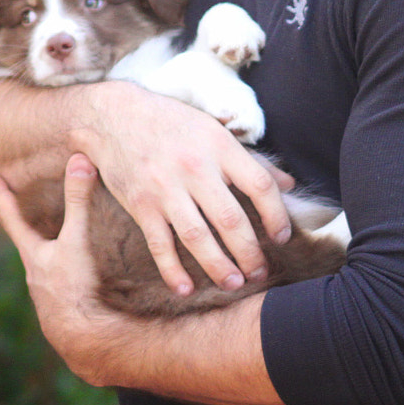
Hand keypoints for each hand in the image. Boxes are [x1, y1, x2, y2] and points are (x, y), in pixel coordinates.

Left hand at [0, 153, 129, 385]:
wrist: (80, 335)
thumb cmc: (74, 287)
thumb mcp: (77, 239)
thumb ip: (79, 201)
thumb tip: (80, 160)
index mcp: (33, 254)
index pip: (13, 217)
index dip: (2, 195)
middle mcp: (35, 273)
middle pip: (25, 242)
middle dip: (21, 224)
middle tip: (14, 207)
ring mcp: (47, 294)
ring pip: (42, 266)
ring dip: (45, 253)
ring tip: (49, 244)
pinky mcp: (62, 308)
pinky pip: (60, 285)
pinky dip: (63, 276)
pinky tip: (74, 281)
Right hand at [70, 82, 292, 297]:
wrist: (115, 115)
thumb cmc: (171, 123)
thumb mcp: (214, 131)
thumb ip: (250, 160)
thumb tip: (289, 185)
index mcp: (219, 147)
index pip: (259, 186)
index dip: (276, 216)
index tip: (281, 237)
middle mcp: (194, 168)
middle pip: (230, 219)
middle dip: (249, 252)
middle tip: (259, 272)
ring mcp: (165, 188)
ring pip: (197, 237)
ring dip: (218, 266)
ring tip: (234, 283)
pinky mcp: (141, 204)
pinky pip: (160, 244)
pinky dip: (172, 270)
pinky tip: (185, 288)